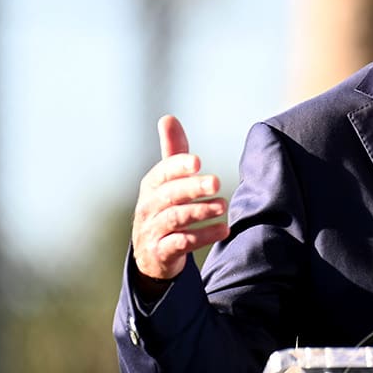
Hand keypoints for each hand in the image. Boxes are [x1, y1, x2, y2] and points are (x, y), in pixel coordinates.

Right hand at [131, 115, 229, 285]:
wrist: (151, 255)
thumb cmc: (164, 208)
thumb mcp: (167, 182)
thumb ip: (173, 152)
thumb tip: (168, 118)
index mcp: (151, 187)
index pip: (162, 173)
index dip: (177, 166)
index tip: (197, 161)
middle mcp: (148, 207)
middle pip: (170, 195)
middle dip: (192, 188)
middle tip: (216, 182)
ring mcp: (153, 231)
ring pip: (175, 219)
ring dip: (200, 212)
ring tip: (223, 206)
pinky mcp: (161, 253)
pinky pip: (180, 244)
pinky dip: (202, 237)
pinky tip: (223, 230)